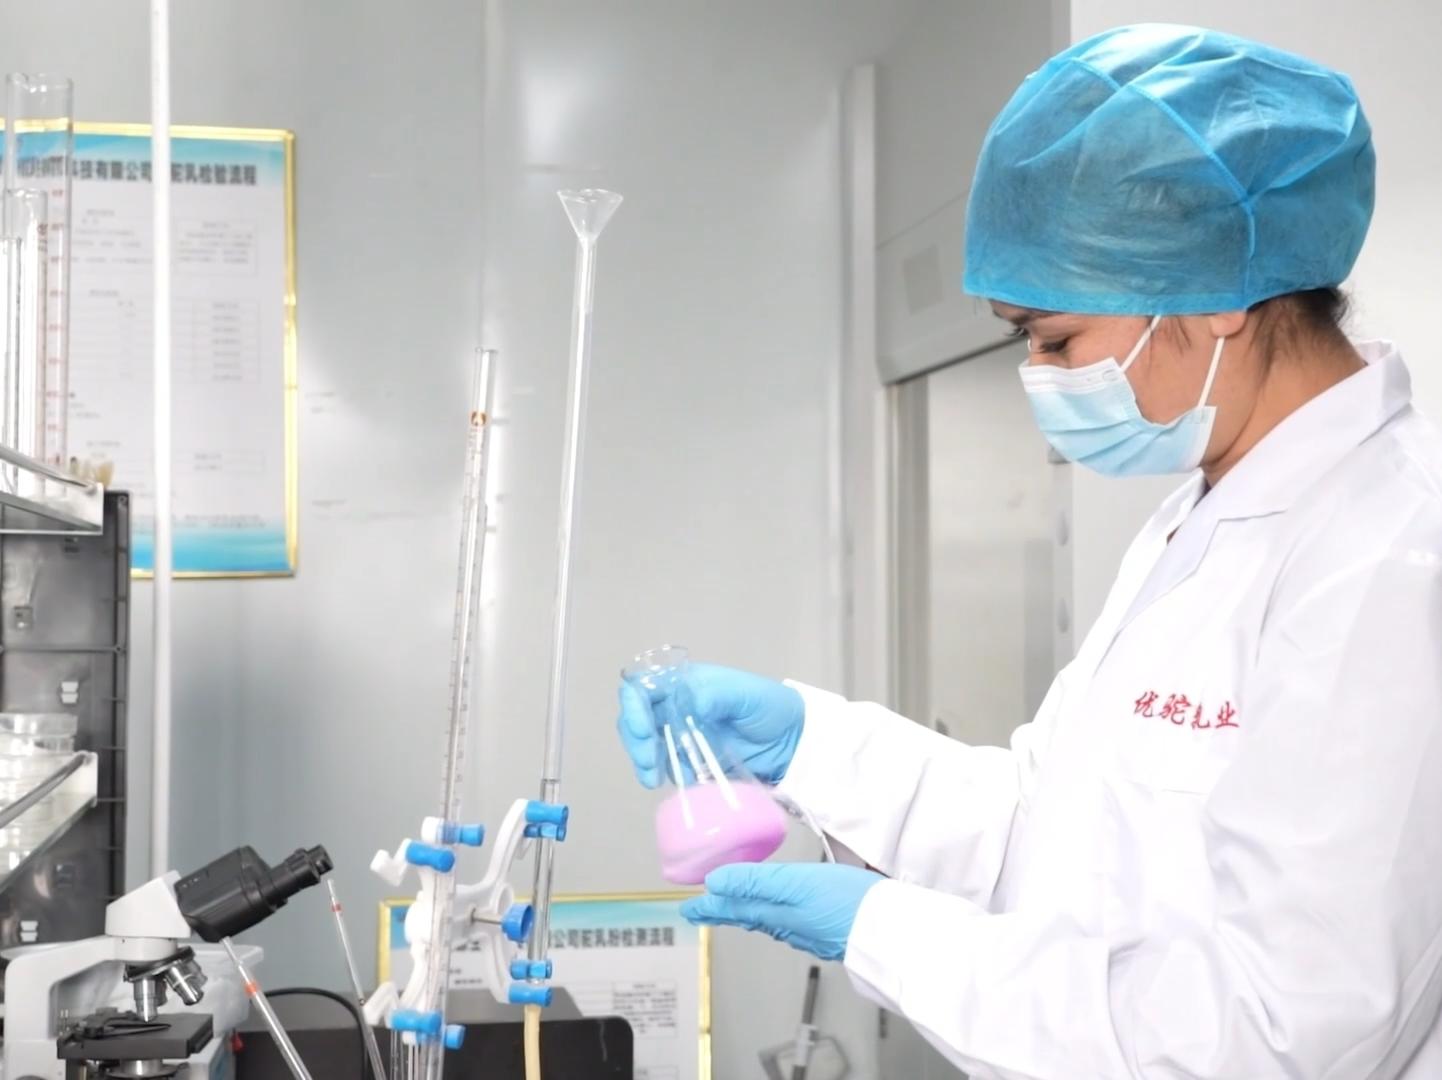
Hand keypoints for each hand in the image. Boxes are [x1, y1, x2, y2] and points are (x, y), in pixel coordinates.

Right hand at [617, 663, 803, 787]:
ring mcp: (680, 735)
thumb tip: (688, 701)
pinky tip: (664, 783)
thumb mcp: (746, 696)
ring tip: (652, 779)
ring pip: (645, 744)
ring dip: (642, 760)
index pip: (645, 687)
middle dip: (636, 739)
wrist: (791, 744)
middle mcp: (676, 707)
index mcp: (686, 684)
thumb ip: (716, 695)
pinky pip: (664, 767)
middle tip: (649, 762)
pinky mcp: (688, 761)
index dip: (634, 705)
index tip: (645, 730)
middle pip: (637, 718)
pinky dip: (658, 775)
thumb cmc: (770, 709)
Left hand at [680, 862, 881, 960]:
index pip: (734, 908)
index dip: (710, 907)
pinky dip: (777, 914)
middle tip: (704, 908)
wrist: (888, 931)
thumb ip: (753, 882)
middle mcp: (787, 925)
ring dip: (749, 911)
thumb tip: (713, 883)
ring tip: (737, 907)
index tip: (687, 909)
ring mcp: (808, 929)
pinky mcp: (829, 928)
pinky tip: (785, 910)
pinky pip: (791, 922)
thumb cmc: (843, 903)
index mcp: (774, 913)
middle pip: (748, 915)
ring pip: (769, 920)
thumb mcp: (794, 883)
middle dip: (726, 910)